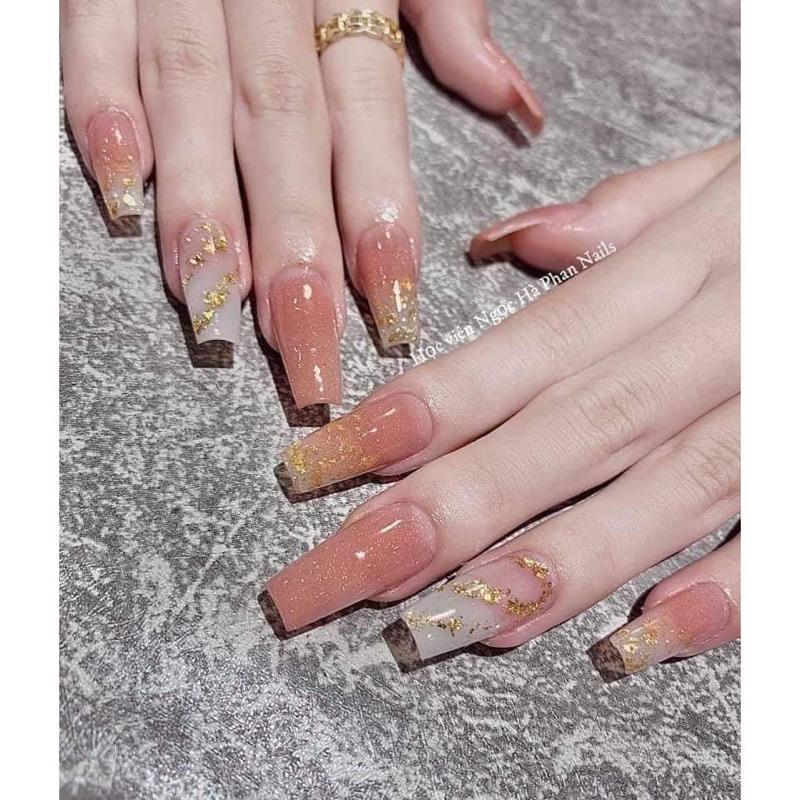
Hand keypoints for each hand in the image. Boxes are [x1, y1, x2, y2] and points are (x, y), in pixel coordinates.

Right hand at [60, 0, 543, 406]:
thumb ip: (451, 15)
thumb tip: (515, 103)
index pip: (368, 117)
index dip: (378, 216)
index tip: (391, 309)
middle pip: (282, 130)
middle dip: (291, 246)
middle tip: (302, 344)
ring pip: (190, 95)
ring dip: (199, 204)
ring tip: (213, 299)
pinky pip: (95, 32)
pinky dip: (100, 104)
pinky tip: (122, 186)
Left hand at [266, 141, 740, 675]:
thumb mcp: (728, 171)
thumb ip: (624, 213)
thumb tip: (510, 247)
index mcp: (685, 265)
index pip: (523, 351)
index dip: (419, 413)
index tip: (322, 468)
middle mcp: (727, 338)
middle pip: (567, 434)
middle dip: (448, 513)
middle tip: (340, 577)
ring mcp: (789, 401)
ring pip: (662, 493)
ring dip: (552, 568)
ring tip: (447, 626)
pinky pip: (787, 533)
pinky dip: (725, 591)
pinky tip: (634, 643)